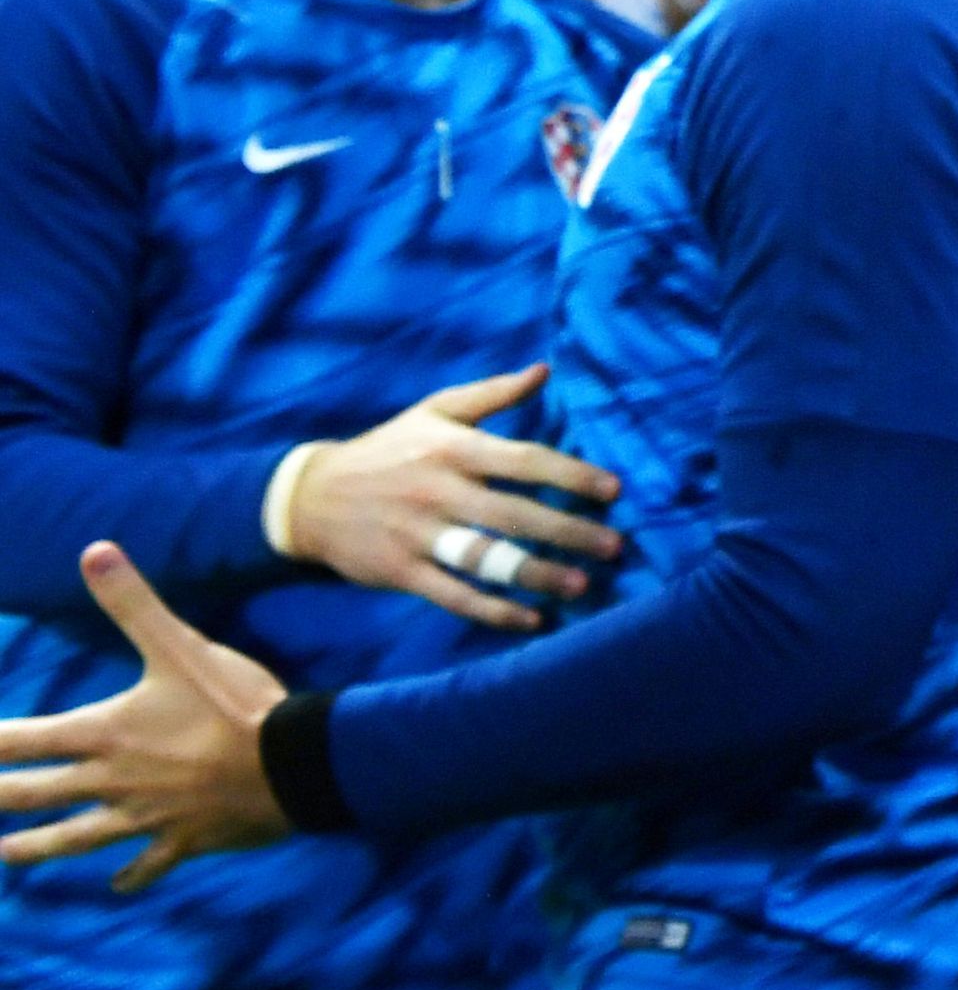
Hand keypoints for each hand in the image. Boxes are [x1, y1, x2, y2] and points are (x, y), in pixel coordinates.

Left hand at [0, 548, 290, 886]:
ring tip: (6, 855)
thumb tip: (94, 550)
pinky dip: (131, 875)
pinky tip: (117, 886)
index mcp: (106, 735)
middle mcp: (113, 781)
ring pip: (76, 839)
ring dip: (36, 849)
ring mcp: (146, 816)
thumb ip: (133, 603)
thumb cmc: (235, 705)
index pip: (24, 741)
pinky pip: (149, 863)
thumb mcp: (182, 647)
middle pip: (36, 795)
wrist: (293, 764)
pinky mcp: (182, 839)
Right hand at [275, 364, 624, 631]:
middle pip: (514, 513)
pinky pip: (454, 595)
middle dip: (569, 532)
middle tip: (616, 546)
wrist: (310, 496)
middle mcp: (438, 490)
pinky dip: (494, 610)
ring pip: (486, 557)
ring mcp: (418, 533)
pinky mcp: (401, 571)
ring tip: (582, 585)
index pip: (524, 460)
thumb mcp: (432, 411)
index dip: (572, 475)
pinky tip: (533, 620)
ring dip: (537, 574)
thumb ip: (491, 393)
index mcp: (452, 449)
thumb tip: (544, 370)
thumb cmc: (386, 449)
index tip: (614, 490)